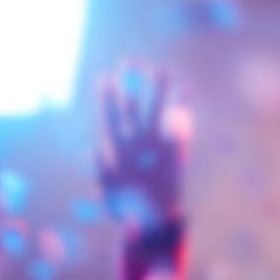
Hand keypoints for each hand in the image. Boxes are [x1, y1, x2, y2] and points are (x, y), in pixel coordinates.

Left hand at [98, 62, 187, 231]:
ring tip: (160, 69)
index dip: (106, 98)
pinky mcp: (172, 146)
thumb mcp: (108, 190)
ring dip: (157, 90)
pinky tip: (186, 90)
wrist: (150, 219)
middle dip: (131, 85)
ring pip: (154, 110)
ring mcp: (153, 141)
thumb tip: (92, 150)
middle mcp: (133, 139)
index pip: (109, 117)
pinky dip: (182, 107)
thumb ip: (100, 170)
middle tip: (130, 61)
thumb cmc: (124, 208)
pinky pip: (178, 122)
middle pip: (131, 107)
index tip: (104, 78)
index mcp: (114, 148)